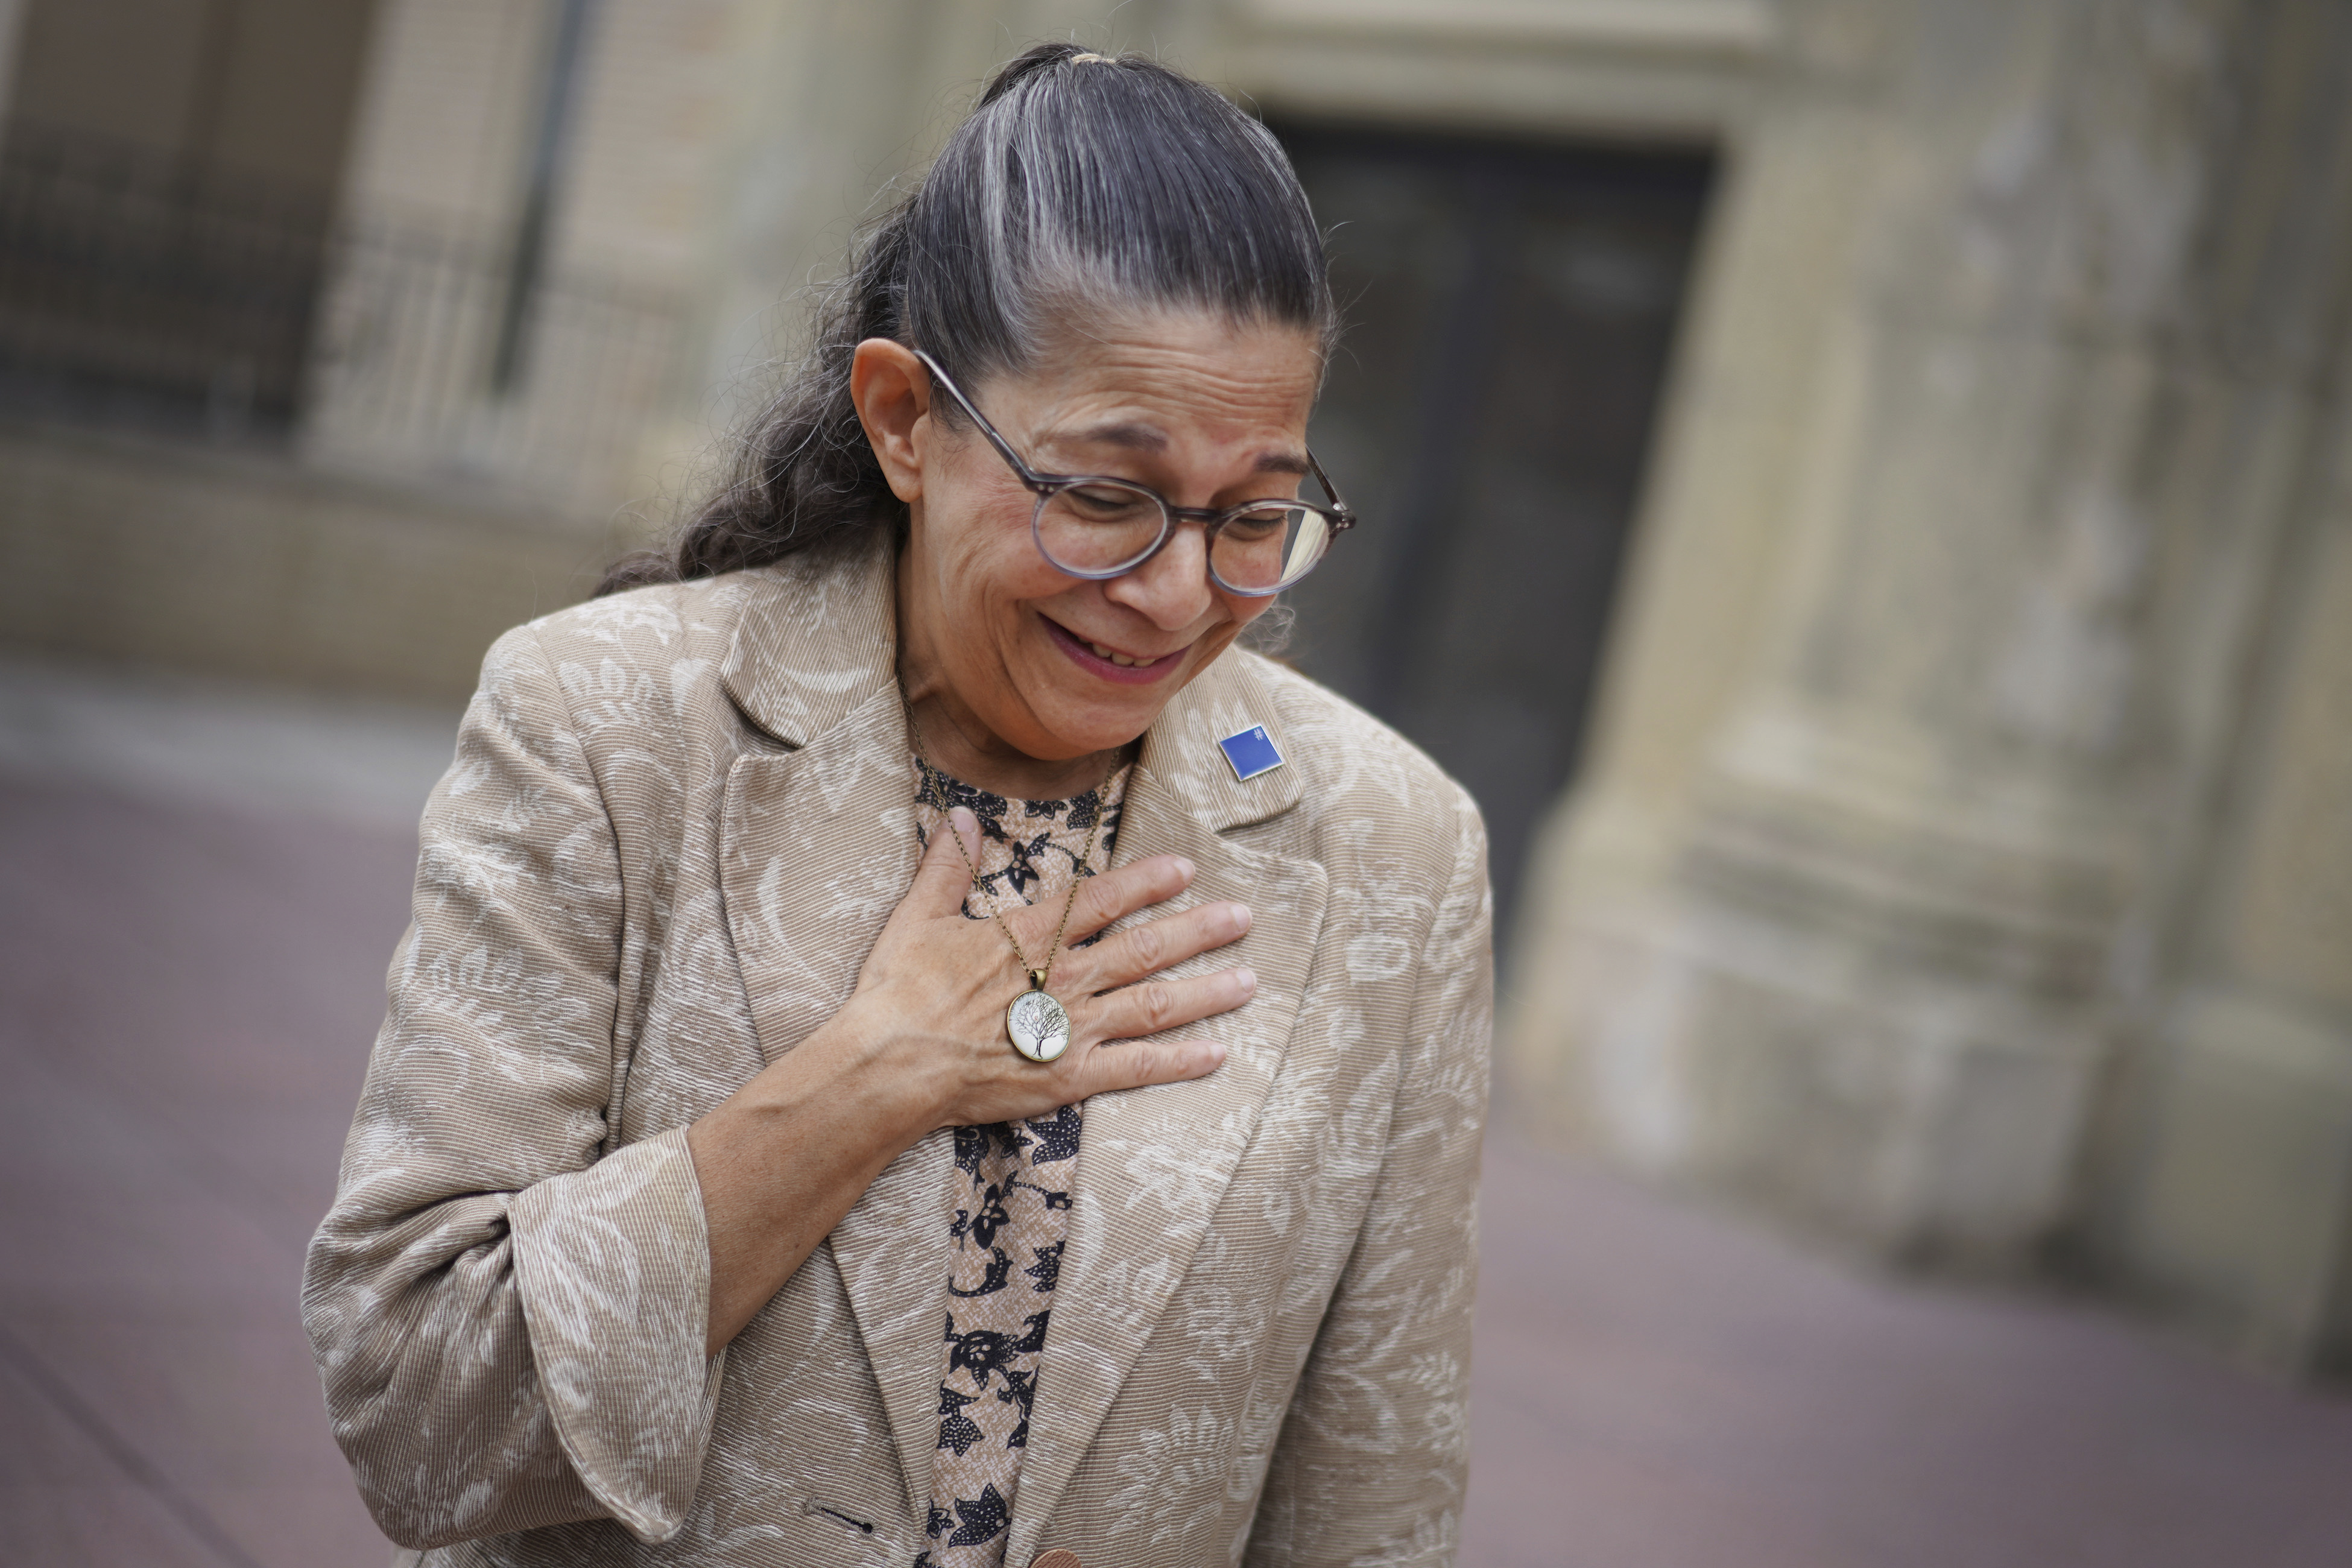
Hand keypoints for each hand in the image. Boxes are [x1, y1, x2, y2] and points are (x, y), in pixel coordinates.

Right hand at [834, 807, 1253, 1128]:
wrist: (891, 1065)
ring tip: (1248, 980)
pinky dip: (1179, 1061)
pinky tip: (1216, 1054)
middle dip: (1198, 930)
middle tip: (1243, 918)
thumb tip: (959, 816)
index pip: (1102, 900)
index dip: (1146, 882)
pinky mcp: (1069, 1078)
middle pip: (1144, 948)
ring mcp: (1071, 1029)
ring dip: (1205, 992)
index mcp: (1028, 938)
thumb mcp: (917, 917)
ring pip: (1153, 1005)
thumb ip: (947, 866)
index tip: (1185, 869)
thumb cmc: (898, 993)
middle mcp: (1063, 978)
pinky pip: (1137, 1069)